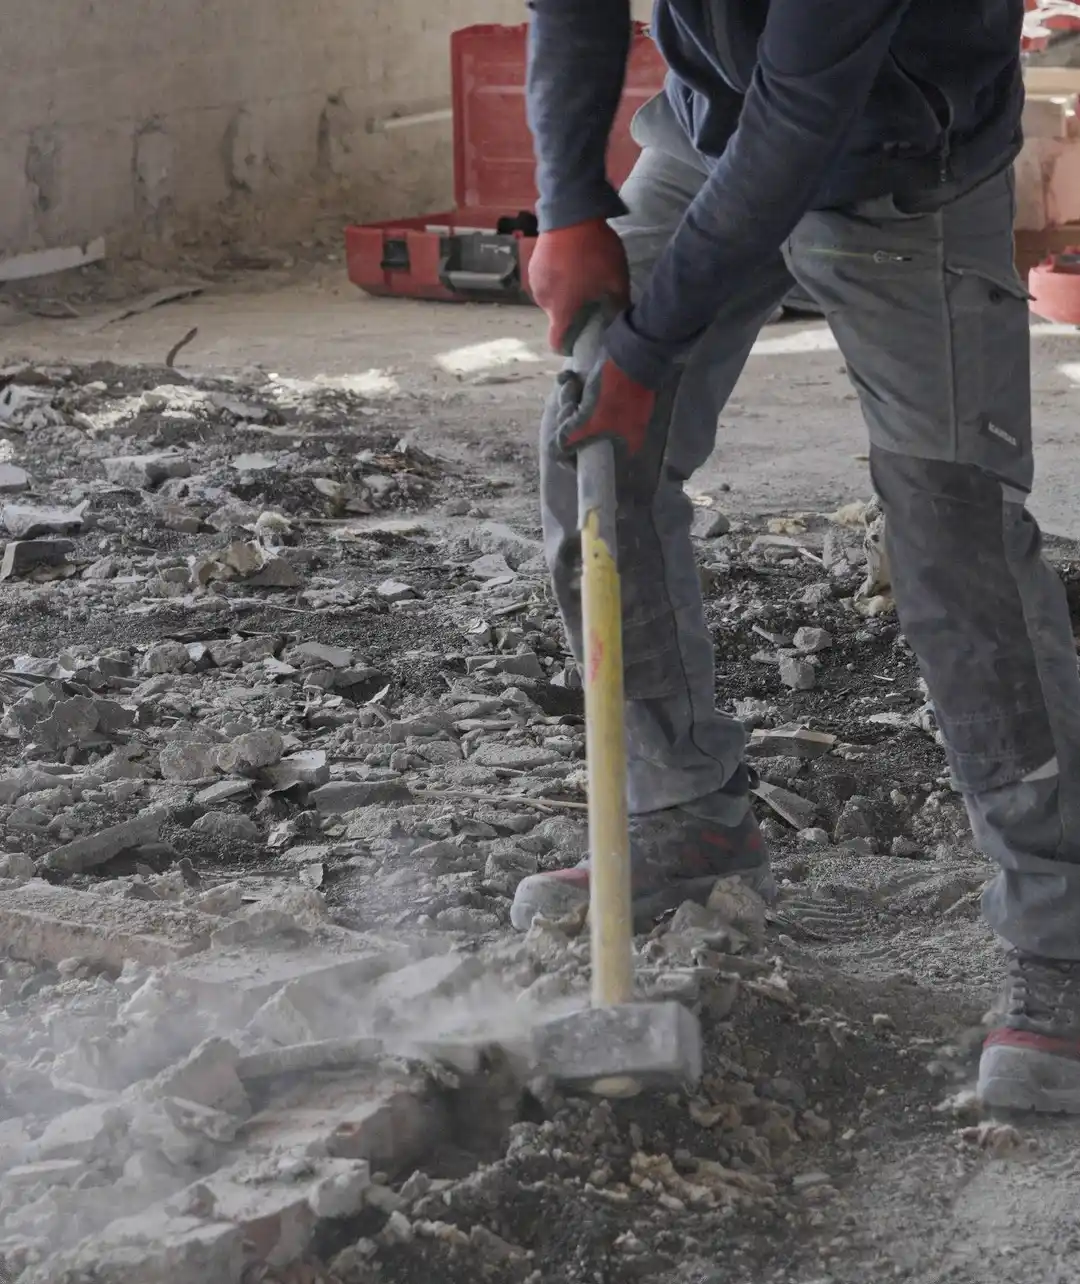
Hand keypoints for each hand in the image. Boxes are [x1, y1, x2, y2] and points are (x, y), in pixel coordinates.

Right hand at [528, 219, 629, 354]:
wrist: (572, 213)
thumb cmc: (594, 252)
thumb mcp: (616, 280)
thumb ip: (618, 307)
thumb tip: (620, 323)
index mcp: (561, 310)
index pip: (557, 343)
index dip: (569, 346)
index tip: (581, 339)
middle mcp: (543, 301)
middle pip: (557, 318)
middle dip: (572, 313)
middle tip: (591, 297)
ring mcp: (534, 281)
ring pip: (551, 298)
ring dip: (564, 294)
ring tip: (581, 276)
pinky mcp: (532, 265)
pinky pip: (546, 281)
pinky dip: (557, 279)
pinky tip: (571, 264)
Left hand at [555, 356, 655, 458]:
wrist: (632, 352)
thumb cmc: (612, 393)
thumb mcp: (588, 423)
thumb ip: (570, 441)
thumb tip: (555, 454)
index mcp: (622, 446)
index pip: (595, 466)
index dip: (572, 458)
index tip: (561, 445)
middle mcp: (619, 431)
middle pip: (583, 438)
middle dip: (569, 422)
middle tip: (570, 409)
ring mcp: (613, 410)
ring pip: (581, 415)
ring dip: (569, 400)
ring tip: (572, 386)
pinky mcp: (606, 391)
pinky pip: (584, 396)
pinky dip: (573, 387)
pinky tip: (568, 377)